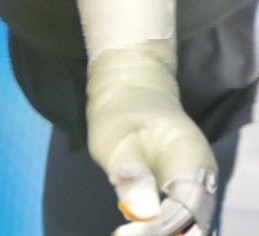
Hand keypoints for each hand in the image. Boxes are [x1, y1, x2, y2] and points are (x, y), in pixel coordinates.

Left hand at [90, 41, 218, 235]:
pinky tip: (135, 233)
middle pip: (195, 222)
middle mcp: (202, 178)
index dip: (164, 226)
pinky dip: (161, 230)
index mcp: (192, 159)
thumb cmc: (122, 112)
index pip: (188, 205)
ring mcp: (194, 188)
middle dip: (166, 234)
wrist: (131, 94)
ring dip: (164, 233)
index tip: (131, 233)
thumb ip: (130, 172)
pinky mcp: (179, 195)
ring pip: (190, 224)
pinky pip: (178, 219)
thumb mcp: (114, 137)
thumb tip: (143, 211)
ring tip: (129, 235)